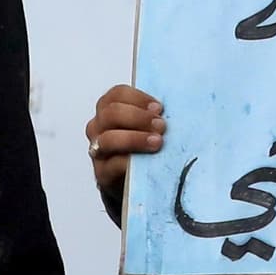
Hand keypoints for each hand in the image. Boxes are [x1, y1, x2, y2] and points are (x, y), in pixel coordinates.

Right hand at [84, 85, 165, 221]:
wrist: (133, 180)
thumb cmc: (141, 146)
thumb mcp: (146, 125)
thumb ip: (153, 115)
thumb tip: (177, 108)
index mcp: (108, 108)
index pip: (117, 94)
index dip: (138, 98)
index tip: (159, 107)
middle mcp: (98, 127)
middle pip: (111, 113)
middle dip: (138, 117)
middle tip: (161, 125)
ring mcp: (98, 150)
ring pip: (108, 139)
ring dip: (134, 139)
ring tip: (157, 142)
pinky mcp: (102, 173)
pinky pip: (112, 165)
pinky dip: (128, 162)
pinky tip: (144, 162)